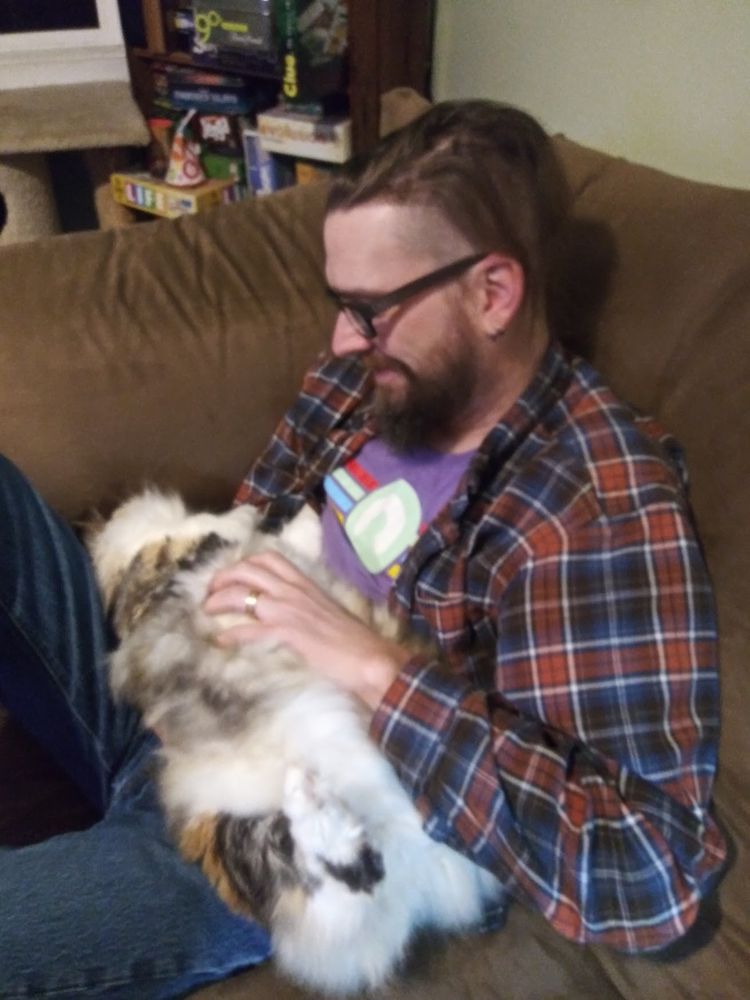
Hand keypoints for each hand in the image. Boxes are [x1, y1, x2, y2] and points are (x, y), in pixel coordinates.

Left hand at [203, 551, 411, 709]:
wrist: (369, 657)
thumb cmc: (353, 639)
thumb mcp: (327, 611)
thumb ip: (306, 605)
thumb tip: (289, 611)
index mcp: (305, 583)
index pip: (269, 558)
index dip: (244, 562)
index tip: (231, 575)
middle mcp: (294, 591)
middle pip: (248, 570)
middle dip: (223, 577)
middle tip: (210, 592)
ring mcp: (289, 610)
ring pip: (243, 595)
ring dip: (219, 601)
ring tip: (207, 611)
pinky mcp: (287, 633)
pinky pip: (249, 630)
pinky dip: (231, 634)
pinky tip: (221, 641)